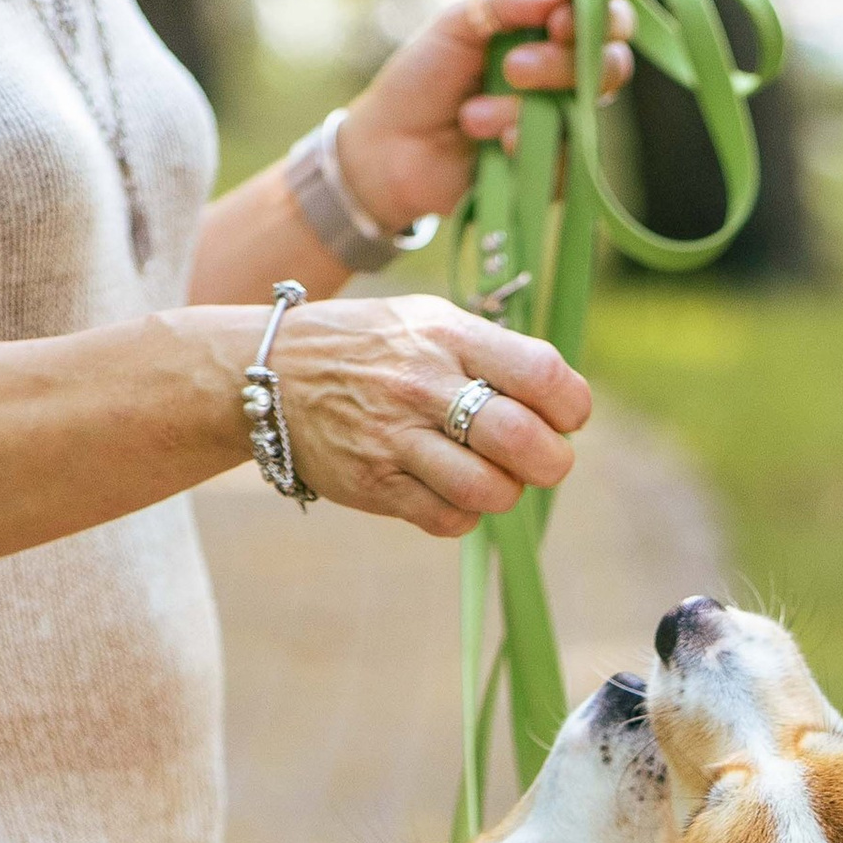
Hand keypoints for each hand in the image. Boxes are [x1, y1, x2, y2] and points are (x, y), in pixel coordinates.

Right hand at [262, 293, 591, 537]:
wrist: (271, 373)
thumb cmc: (371, 349)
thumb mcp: (427, 322)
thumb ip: (492, 355)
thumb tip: (561, 405)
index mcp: (447, 335)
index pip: (542, 374)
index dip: (571, 406)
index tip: (565, 416)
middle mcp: (422, 384)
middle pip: (524, 442)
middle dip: (552, 462)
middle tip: (542, 460)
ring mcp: (396, 438)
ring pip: (490, 491)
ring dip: (506, 492)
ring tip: (492, 475)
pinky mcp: (375, 484)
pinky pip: (449, 520)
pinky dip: (464, 514)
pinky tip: (450, 490)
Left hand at [333, 0, 636, 240]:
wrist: (392, 147)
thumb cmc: (423, 78)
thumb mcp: (456, 25)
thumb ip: (506, 3)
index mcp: (547, 32)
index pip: (603, 16)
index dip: (594, 15)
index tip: (556, 22)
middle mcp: (564, 77)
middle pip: (612, 64)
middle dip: (563, 64)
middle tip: (512, 69)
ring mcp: (563, 125)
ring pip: (585, 112)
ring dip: (528, 110)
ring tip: (472, 116)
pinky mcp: (554, 173)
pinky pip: (567, 161)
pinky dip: (527, 148)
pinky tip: (494, 147)